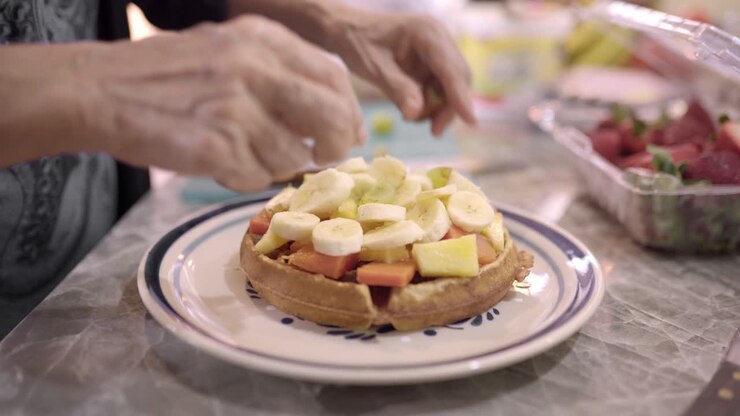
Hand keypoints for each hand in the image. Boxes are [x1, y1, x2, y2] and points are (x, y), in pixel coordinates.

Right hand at [0, 16, 363, 190]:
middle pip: (331, 116)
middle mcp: (254, 67)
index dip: (350, 110)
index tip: (351, 133)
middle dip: (335, 145)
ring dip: (276, 165)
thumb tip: (335, 114)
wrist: (98, 89)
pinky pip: (255, 177)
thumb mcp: (228, 50)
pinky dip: (243, 177)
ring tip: (241, 152)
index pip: (333, 76)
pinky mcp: (217, 145)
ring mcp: (236, 106)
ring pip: (292, 156)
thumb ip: (280, 73)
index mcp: (261, 39)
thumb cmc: (166, 75)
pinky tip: (218, 160)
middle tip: (322, 158)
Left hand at [323, 10, 475, 135]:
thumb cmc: (358, 43)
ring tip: (414, 118)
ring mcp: (439, 49)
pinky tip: (413, 109)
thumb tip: (416, 114)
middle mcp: (439, 38)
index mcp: (427, 33)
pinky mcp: (434, 61)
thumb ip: (398, 90)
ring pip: (453, 85)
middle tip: (433, 131)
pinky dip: (432, 102)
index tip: (470, 121)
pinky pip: (442, 86)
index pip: (451, 69)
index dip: (461, 97)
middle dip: (449, 107)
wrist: (348, 31)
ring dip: (440, 107)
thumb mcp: (375, 68)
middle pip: (458, 78)